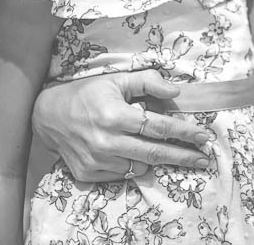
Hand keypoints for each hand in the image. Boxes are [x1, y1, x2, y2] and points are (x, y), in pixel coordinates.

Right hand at [31, 70, 212, 182]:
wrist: (47, 115)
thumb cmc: (87, 93)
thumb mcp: (116, 80)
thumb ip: (148, 82)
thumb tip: (176, 91)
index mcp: (115, 115)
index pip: (158, 127)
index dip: (184, 132)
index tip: (204, 137)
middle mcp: (106, 141)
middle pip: (155, 153)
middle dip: (184, 156)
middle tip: (205, 158)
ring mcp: (96, 161)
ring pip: (140, 166)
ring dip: (157, 159)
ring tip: (170, 152)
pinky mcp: (88, 173)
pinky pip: (122, 174)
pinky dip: (133, 165)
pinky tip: (136, 154)